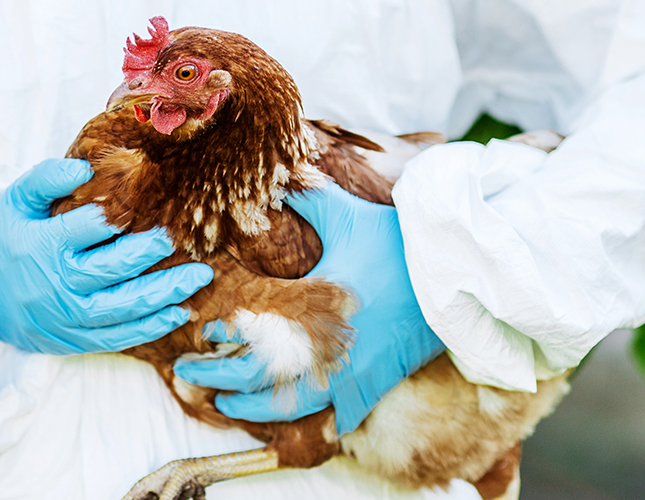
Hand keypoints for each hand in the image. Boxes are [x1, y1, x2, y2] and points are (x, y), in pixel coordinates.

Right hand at [0, 158, 213, 354]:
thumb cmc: (1, 237)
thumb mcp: (13, 200)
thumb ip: (46, 178)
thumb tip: (84, 167)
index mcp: (42, 246)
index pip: (89, 228)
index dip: (116, 216)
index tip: (139, 205)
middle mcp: (57, 284)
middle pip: (113, 269)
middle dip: (149, 253)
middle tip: (174, 238)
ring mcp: (66, 317)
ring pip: (123, 307)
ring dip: (164, 294)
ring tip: (197, 278)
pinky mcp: (72, 339)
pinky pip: (117, 338)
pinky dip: (149, 328)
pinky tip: (178, 313)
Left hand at [174, 183, 444, 433]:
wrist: (453, 276)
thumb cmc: (397, 245)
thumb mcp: (346, 215)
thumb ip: (306, 200)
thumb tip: (278, 179)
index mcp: (309, 307)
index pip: (250, 332)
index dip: (222, 335)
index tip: (205, 330)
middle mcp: (323, 348)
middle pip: (257, 379)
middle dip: (219, 378)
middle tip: (191, 372)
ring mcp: (349, 372)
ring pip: (289, 408)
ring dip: (252, 409)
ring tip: (226, 404)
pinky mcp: (373, 384)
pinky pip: (333, 414)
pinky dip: (306, 417)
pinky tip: (285, 416)